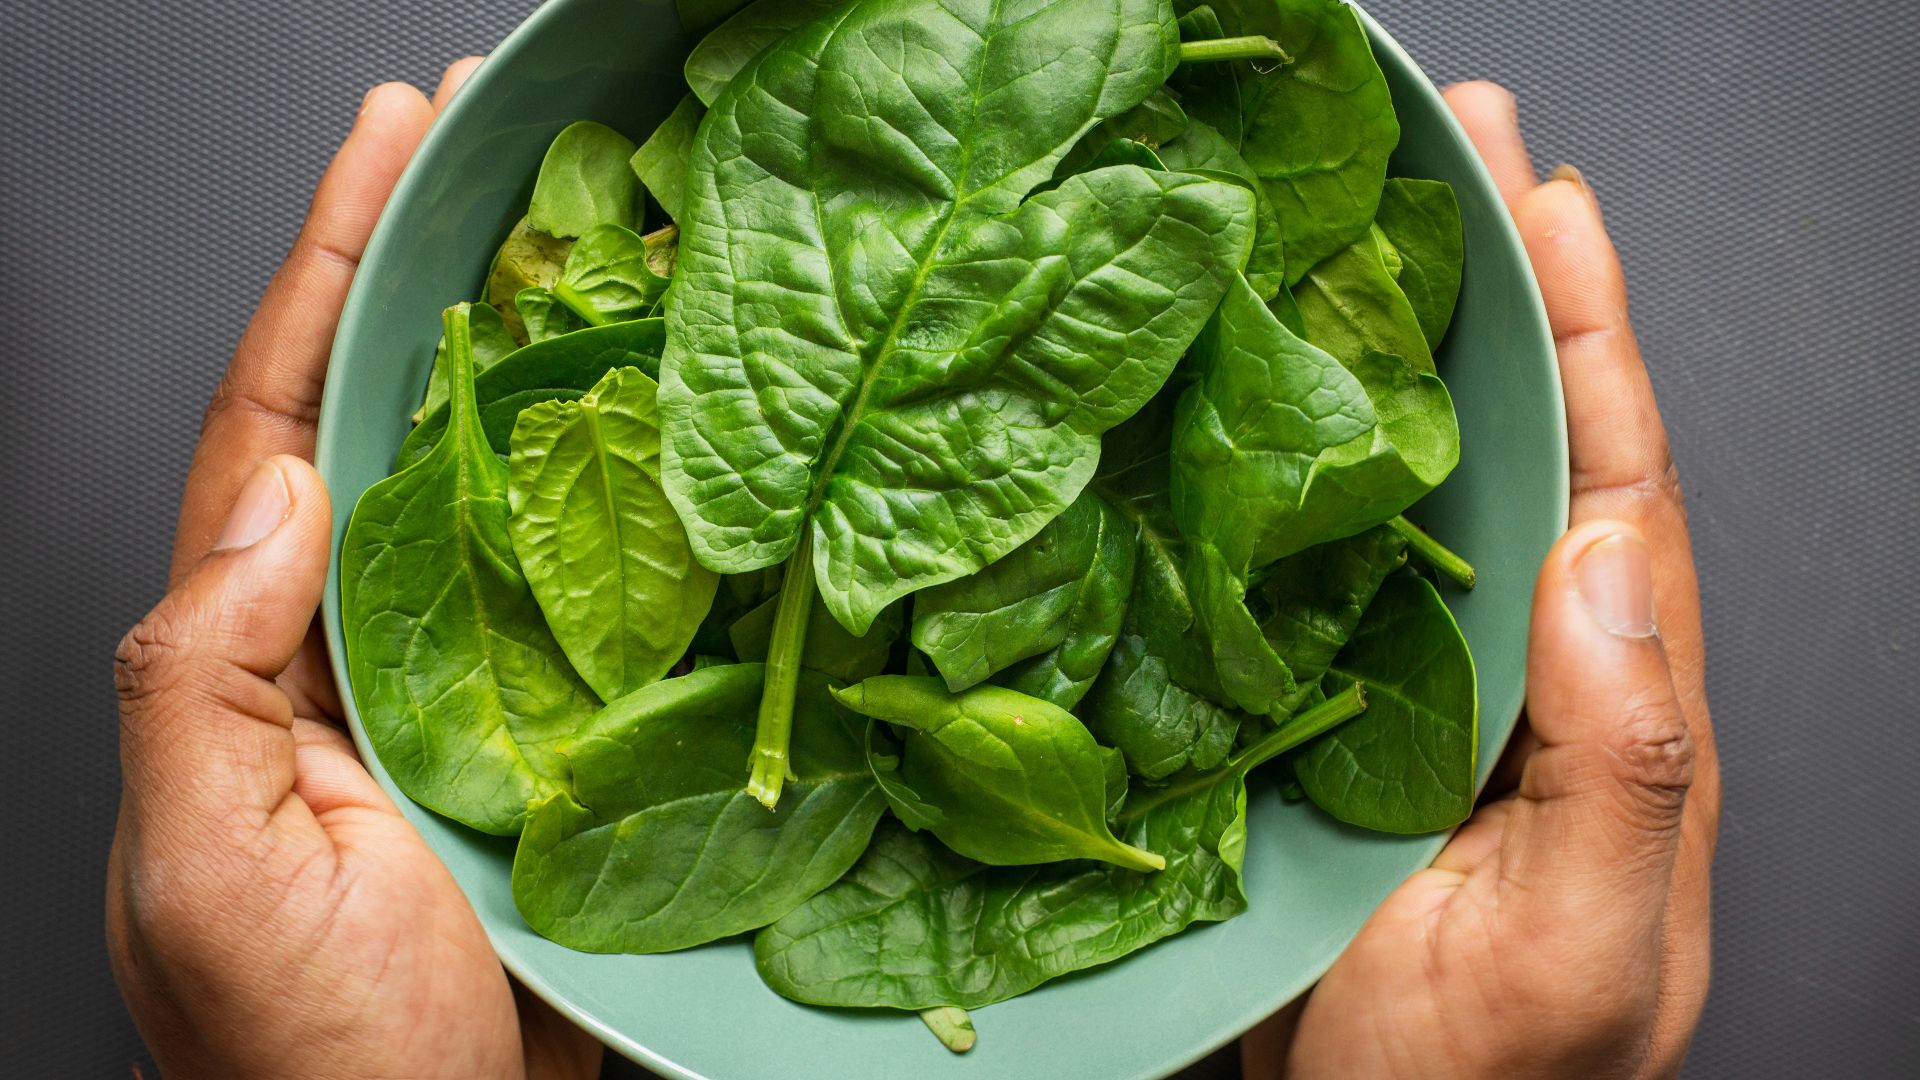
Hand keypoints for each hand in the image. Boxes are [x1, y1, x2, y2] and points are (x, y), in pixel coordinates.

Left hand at [106, 63, 602, 1079]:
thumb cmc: (311, 1060)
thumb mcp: (204, 873)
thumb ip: (199, 680)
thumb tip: (270, 494)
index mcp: (252, 660)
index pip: (277, 426)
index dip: (324, 273)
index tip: (384, 146)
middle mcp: (356, 647)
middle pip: (391, 421)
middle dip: (427, 271)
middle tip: (492, 143)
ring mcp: (466, 687)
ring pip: (501, 492)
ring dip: (539, 362)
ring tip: (591, 239)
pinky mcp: (561, 735)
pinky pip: (592, 592)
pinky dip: (626, 499)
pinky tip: (671, 431)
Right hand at [1243, 83, 1720, 1078]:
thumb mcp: (1589, 950)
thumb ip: (1633, 767)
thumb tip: (1610, 560)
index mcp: (1605, 703)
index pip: (1615, 480)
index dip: (1586, 331)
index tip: (1548, 198)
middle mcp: (1509, 669)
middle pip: (1514, 444)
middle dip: (1494, 287)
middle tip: (1453, 144)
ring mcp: (1401, 687)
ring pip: (1403, 487)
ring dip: (1384, 351)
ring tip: (1351, 222)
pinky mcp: (1298, 718)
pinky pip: (1293, 568)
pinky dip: (1275, 469)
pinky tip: (1235, 394)